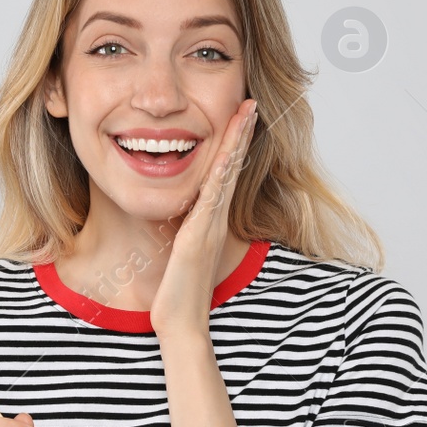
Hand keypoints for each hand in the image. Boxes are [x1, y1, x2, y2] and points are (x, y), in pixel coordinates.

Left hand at [149, 98, 257, 338]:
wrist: (181, 324)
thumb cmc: (177, 294)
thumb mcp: (178, 253)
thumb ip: (181, 233)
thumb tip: (175, 220)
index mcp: (208, 221)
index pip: (223, 174)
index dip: (232, 144)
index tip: (239, 116)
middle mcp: (214, 220)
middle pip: (231, 167)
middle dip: (240, 133)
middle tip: (250, 102)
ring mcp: (209, 227)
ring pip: (226, 176)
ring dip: (236, 143)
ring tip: (246, 113)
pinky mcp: (198, 238)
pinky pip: (211, 200)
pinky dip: (220, 175)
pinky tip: (225, 154)